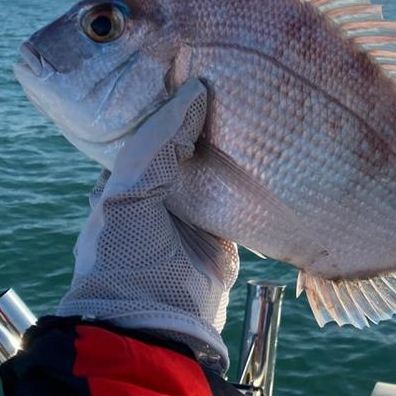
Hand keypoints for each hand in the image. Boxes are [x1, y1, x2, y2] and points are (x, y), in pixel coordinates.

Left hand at [58, 80, 238, 372]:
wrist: (154, 324)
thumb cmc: (126, 255)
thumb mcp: (130, 188)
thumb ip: (160, 140)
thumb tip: (196, 90)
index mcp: (125, 176)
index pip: (152, 126)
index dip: (172, 102)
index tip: (199, 71)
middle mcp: (159, 190)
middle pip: (189, 144)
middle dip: (210, 122)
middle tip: (239, 85)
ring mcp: (192, 212)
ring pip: (217, 168)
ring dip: (235, 148)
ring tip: (259, 109)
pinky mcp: (223, 234)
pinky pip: (240, 197)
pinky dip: (253, 179)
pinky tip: (270, 152)